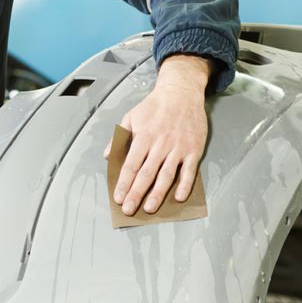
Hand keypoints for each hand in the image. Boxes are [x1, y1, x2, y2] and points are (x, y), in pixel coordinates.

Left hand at [107, 54, 212, 215]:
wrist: (181, 92)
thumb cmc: (154, 106)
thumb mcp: (131, 116)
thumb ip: (119, 137)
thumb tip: (107, 155)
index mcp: (143, 137)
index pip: (131, 165)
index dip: (124, 183)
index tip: (118, 197)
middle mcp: (160, 144)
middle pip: (146, 174)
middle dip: (136, 194)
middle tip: (129, 210)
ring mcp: (178, 148)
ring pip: (166, 175)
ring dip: (158, 194)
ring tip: (150, 209)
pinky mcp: (194, 149)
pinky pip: (189, 171)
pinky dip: (185, 185)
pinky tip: (178, 197)